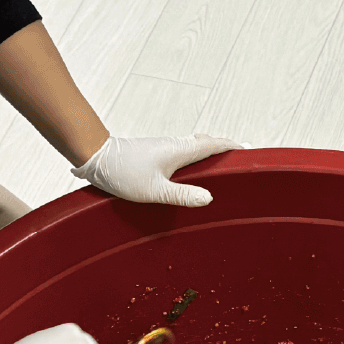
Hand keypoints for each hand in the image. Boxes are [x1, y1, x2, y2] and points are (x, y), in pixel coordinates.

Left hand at [71, 135, 243, 206]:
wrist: (97, 158)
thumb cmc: (122, 171)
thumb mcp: (155, 190)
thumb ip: (183, 195)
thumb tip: (208, 198)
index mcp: (181, 151)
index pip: (215, 144)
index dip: (232, 147)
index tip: (247, 152)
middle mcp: (175, 145)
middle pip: (207, 145)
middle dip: (223, 151)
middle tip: (236, 162)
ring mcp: (165, 148)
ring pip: (194, 148)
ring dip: (208, 155)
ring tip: (218, 170)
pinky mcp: (156, 153)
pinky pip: (183, 154)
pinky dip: (193, 160)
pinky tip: (190, 174)